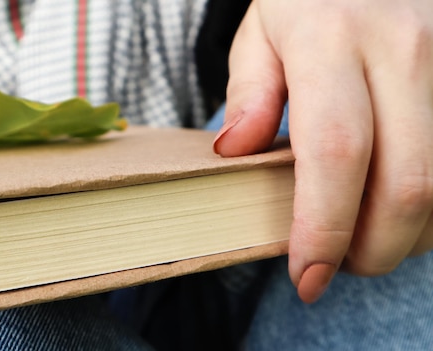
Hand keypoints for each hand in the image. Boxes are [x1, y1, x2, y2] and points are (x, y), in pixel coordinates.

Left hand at [213, 0, 432, 302]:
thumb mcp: (262, 30)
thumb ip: (250, 91)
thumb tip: (235, 153)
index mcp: (332, 38)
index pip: (335, 152)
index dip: (323, 227)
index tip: (305, 274)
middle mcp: (404, 51)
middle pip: (406, 184)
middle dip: (373, 250)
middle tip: (337, 266)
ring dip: (408, 235)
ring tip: (365, 238)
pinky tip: (403, 208)